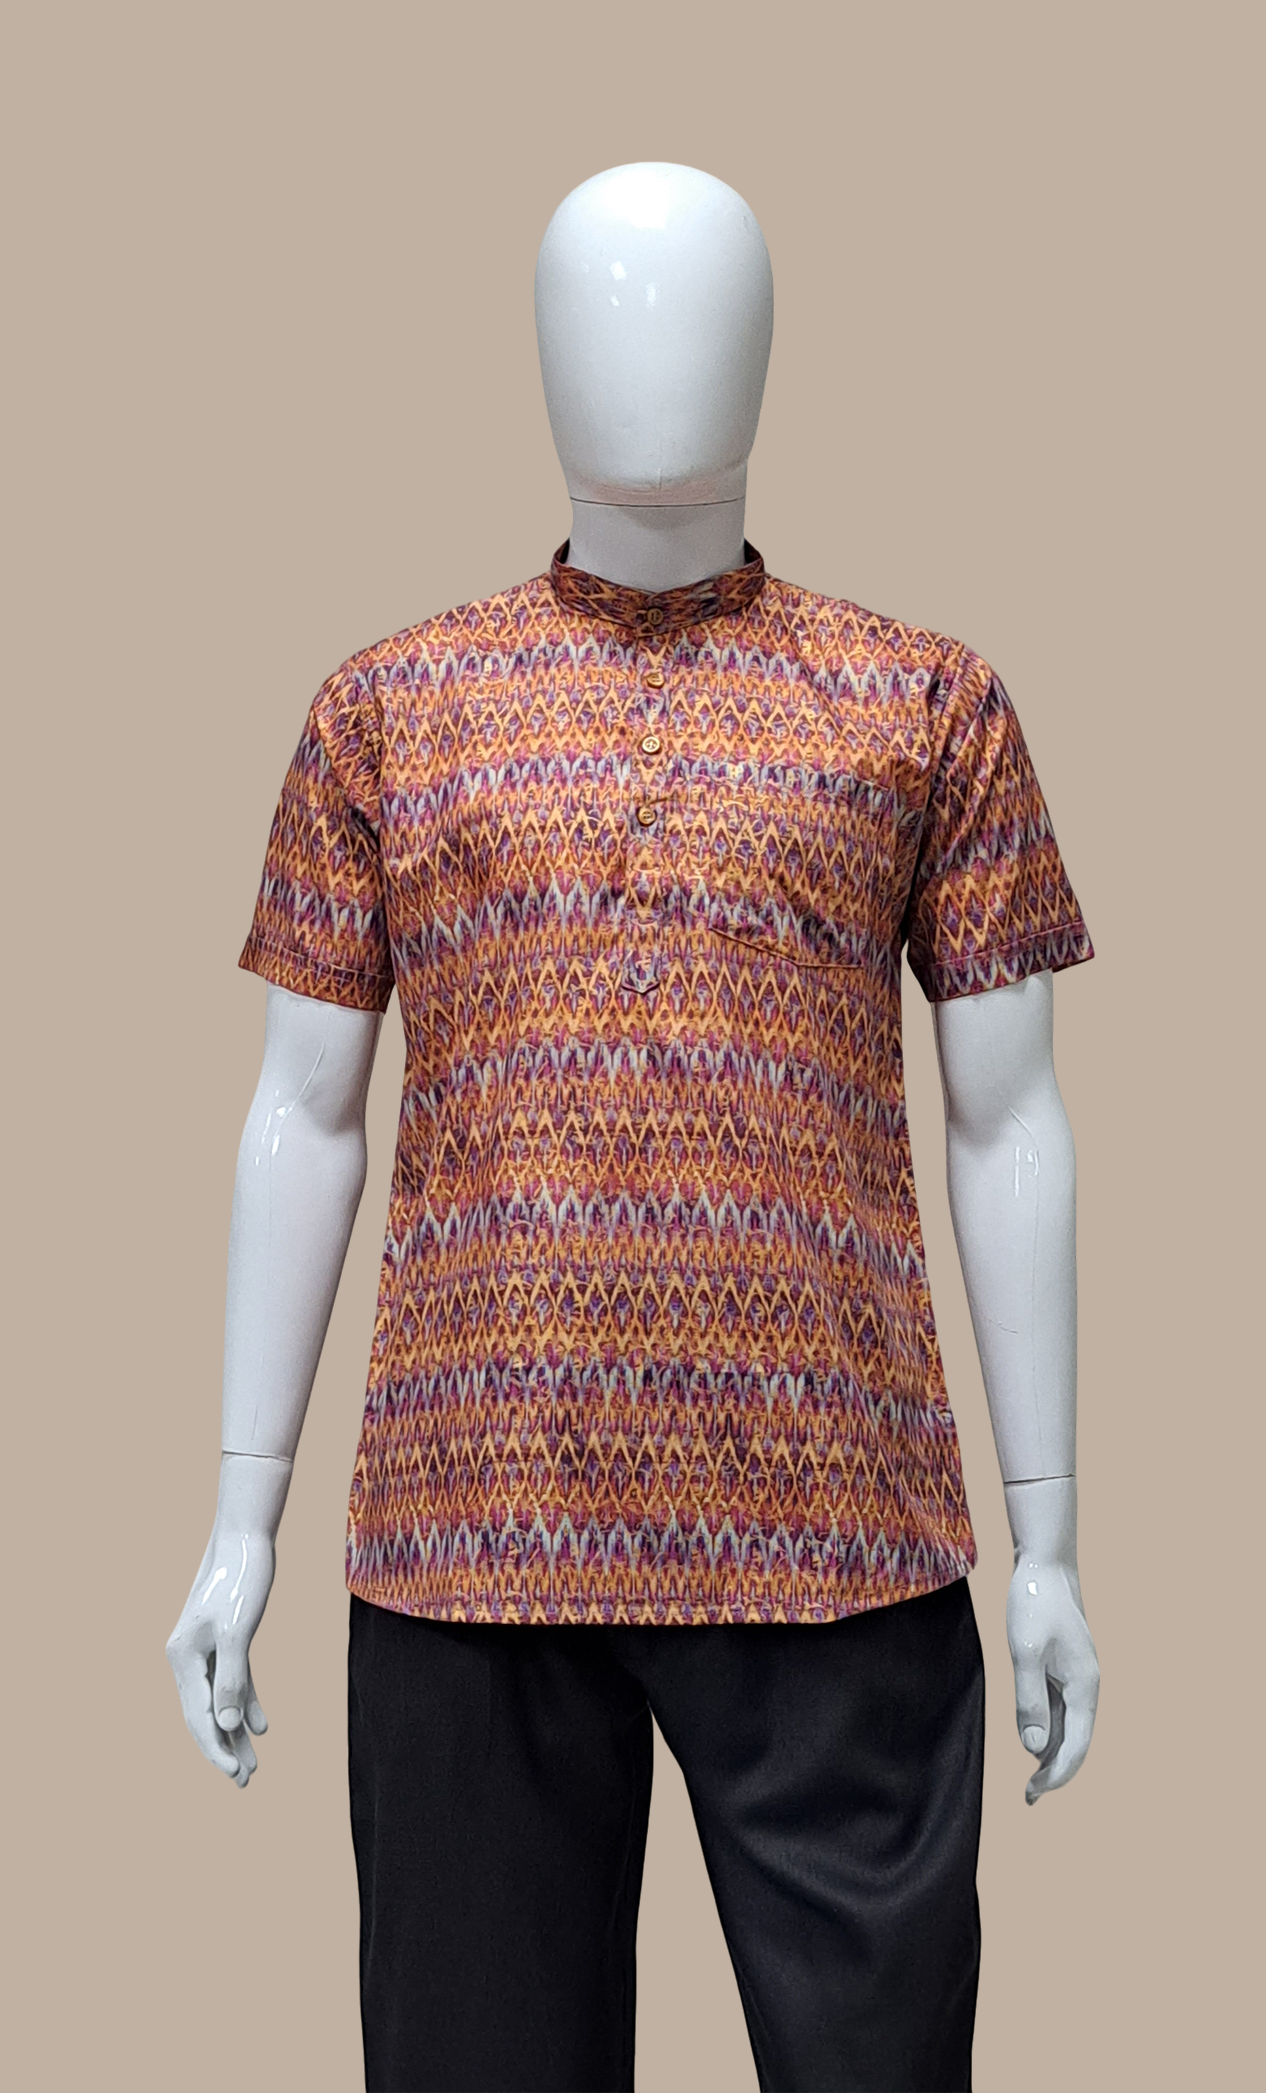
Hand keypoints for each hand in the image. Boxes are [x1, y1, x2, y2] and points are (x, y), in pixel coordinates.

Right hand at [166, 1522, 275, 1787]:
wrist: (245, 1535)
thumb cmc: (241, 1579)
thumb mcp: (237, 1632)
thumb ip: (230, 1679)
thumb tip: (229, 1726)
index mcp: (183, 1658)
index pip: (198, 1716)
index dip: (216, 1748)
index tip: (236, 1775)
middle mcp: (188, 1656)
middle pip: (206, 1714)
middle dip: (225, 1748)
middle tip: (245, 1783)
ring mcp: (206, 1648)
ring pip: (221, 1699)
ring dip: (237, 1731)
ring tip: (253, 1766)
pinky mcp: (226, 1638)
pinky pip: (234, 1680)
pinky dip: (247, 1701)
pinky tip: (261, 1726)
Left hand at [1006, 1556, 1098, 1803]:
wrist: (1044, 1565)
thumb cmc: (1033, 1604)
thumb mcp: (1025, 1652)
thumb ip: (1030, 1700)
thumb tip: (1034, 1748)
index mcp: (1084, 1688)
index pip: (1076, 1747)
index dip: (1055, 1776)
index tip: (1032, 1795)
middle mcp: (1086, 1688)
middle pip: (1076, 1742)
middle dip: (1055, 1772)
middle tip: (1029, 1798)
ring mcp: (1077, 1678)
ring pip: (1069, 1727)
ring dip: (1052, 1754)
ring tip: (1031, 1780)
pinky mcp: (1065, 1668)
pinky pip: (1061, 1709)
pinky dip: (1049, 1729)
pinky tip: (1034, 1739)